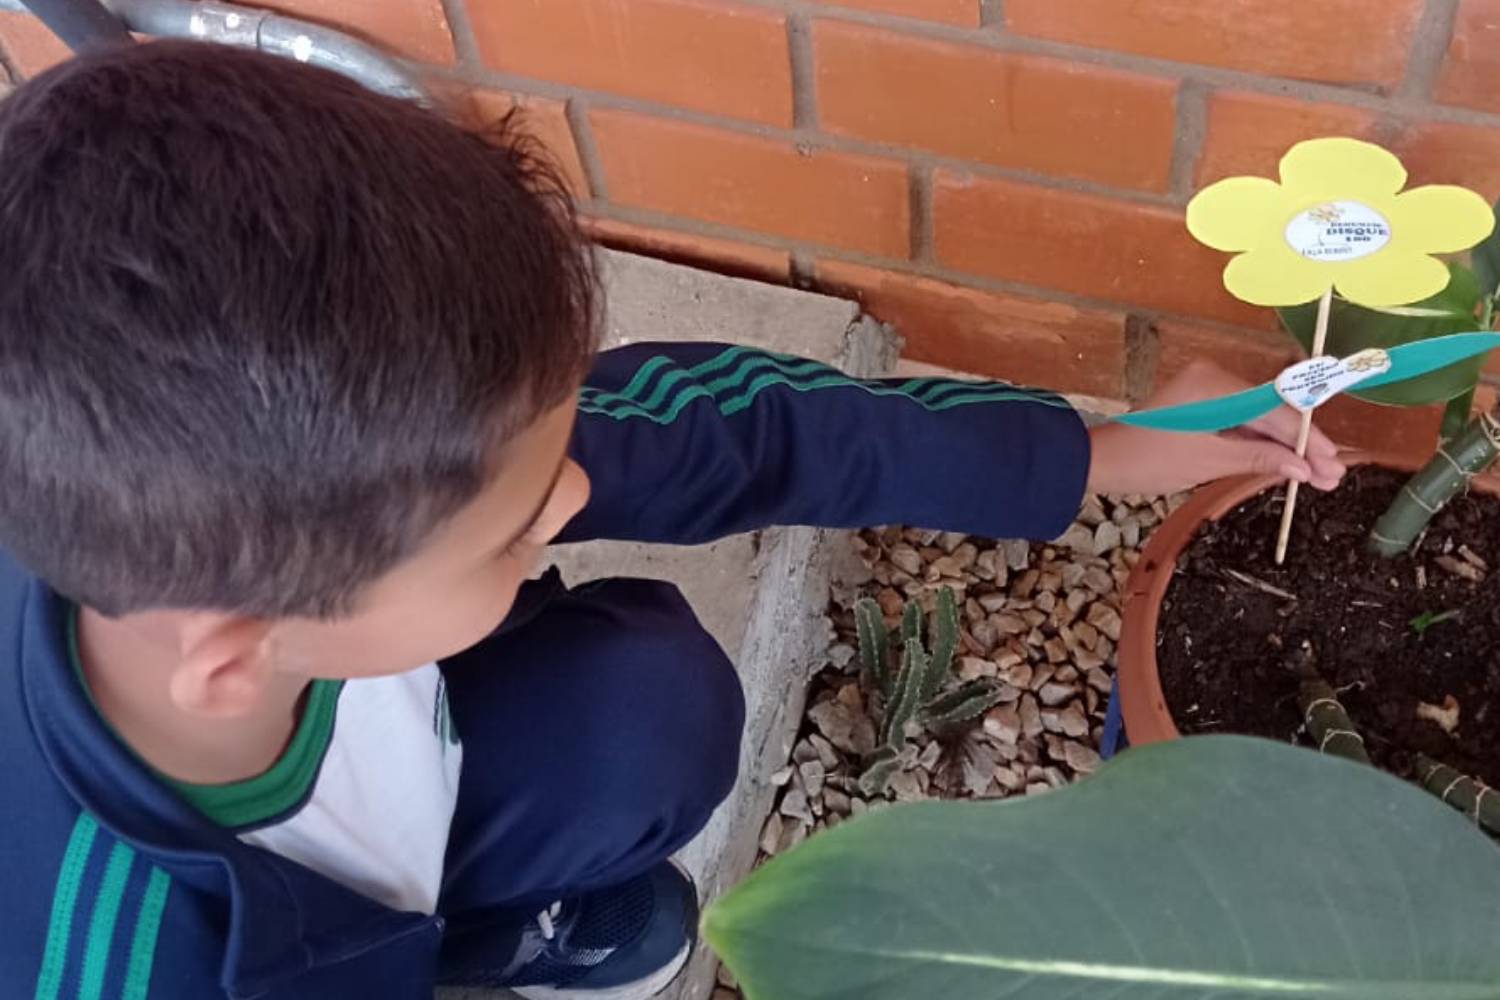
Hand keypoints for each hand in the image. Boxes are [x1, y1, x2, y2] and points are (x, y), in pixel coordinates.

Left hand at [1085, 360, 1346, 495]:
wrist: (1102, 462)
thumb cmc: (1147, 461)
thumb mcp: (1209, 462)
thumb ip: (1258, 460)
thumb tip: (1303, 468)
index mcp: (1214, 384)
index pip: (1276, 410)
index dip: (1307, 439)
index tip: (1333, 463)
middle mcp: (1214, 377)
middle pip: (1272, 412)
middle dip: (1302, 446)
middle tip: (1333, 475)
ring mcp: (1208, 390)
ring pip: (1260, 419)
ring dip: (1285, 448)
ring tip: (1319, 478)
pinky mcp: (1202, 405)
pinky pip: (1241, 422)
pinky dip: (1261, 445)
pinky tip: (1288, 466)